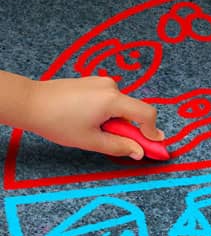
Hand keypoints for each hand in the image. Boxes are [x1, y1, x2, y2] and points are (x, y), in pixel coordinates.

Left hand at [25, 76, 162, 158]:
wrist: (31, 102)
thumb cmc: (58, 122)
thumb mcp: (92, 140)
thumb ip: (120, 147)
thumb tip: (139, 152)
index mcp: (112, 100)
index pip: (147, 114)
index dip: (153, 132)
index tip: (153, 145)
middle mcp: (111, 86)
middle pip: (134, 110)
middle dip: (133, 129)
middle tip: (123, 144)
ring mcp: (101, 82)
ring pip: (122, 106)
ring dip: (119, 121)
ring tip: (98, 131)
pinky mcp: (93, 82)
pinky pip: (111, 100)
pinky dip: (110, 113)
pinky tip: (92, 120)